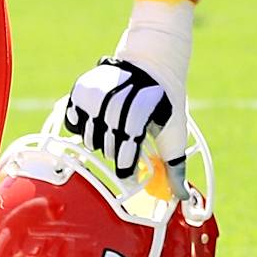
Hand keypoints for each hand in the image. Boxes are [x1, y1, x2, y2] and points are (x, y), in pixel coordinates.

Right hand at [62, 57, 175, 177]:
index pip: (124, 158)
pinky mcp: (81, 91)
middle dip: (119, 150)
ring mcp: (94, 98)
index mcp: (137, 118)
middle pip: (107, 150)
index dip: (128, 169)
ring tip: (116, 126)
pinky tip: (99, 118)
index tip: (132, 173)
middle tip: (130, 139)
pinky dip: (83, 124)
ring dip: (101, 139)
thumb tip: (183, 197)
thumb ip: (175, 165)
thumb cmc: (166, 100)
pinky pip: (73, 122)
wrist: (153, 59)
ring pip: (89, 139)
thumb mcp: (176, 131)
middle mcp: (112, 108)